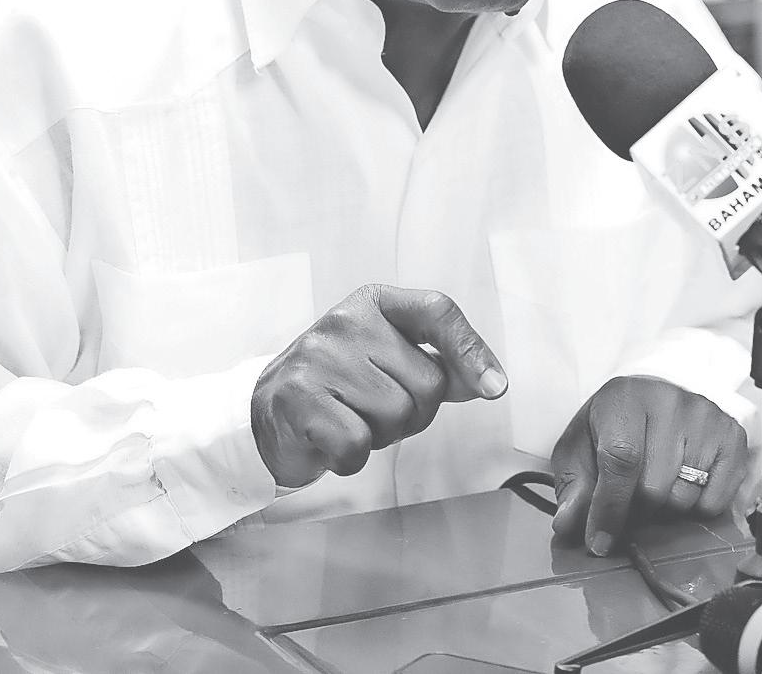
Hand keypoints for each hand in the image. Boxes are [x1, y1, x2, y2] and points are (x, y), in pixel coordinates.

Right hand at [251, 283, 506, 487]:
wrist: (267, 414)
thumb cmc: (337, 387)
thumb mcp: (387, 362)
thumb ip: (437, 366)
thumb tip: (487, 380)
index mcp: (373, 304)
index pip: (436, 310)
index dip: (471, 349)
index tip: (494, 387)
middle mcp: (346, 321)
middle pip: (427, 383)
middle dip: (413, 413)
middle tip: (374, 409)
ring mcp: (319, 358)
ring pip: (397, 416)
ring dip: (380, 435)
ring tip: (350, 419)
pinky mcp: (299, 399)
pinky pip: (358, 444)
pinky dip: (351, 457)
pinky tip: (331, 440)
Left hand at [550, 375, 748, 555]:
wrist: (652, 398)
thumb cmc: (615, 424)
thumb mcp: (580, 446)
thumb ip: (573, 485)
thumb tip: (568, 524)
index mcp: (625, 398)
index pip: (621, 461)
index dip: (609, 507)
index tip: (598, 542)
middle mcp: (670, 401)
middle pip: (654, 488)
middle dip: (635, 508)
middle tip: (629, 498)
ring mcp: (706, 417)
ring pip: (685, 499)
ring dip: (664, 508)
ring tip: (656, 485)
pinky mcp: (733, 436)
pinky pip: (715, 502)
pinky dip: (695, 507)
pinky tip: (683, 483)